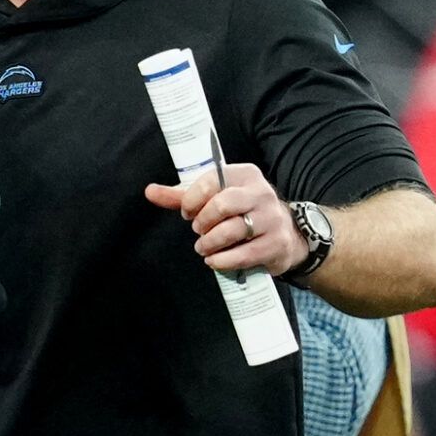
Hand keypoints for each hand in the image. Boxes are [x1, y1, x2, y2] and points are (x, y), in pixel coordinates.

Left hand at [144, 163, 308, 276]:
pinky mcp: (277, 244)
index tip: (187, 213)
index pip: (211, 181)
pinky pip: (244, 254)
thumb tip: (149, 191)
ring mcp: (272, 219)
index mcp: (244, 175)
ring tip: (204, 247)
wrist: (286, 234)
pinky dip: (223, 260)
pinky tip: (214, 260)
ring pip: (232, 231)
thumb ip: (181, 195)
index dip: (192, 200)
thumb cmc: (241, 212)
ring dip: (210, 243)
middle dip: (203, 222)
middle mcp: (261, 193)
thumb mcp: (214, 197)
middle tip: (198, 231)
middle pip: (222, 205)